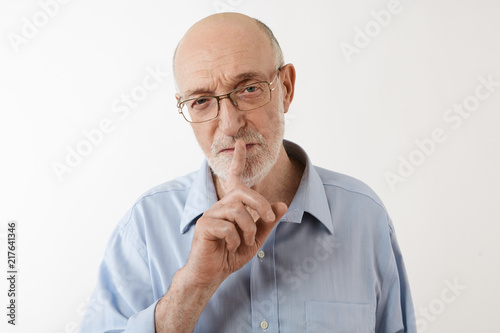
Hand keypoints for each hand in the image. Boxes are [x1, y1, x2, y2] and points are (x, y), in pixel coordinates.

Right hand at [184, 139, 286, 287]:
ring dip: (248, 229)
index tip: (241, 144)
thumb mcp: (255, 239)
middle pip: (243, 193)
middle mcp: (220, 205)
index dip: (238, 161)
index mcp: (231, 206)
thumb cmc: (231, 255)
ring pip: (237, 211)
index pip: (235, 179)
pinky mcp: (204, 226)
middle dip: (260, 204)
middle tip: (269, 218)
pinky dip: (235, 240)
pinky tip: (230, 247)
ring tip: (245, 242)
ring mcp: (210, 214)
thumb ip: (267, 222)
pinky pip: (227, 227)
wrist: (212, 274)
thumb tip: (283, 204)